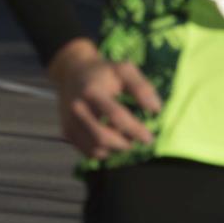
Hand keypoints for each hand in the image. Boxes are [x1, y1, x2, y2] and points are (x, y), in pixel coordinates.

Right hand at [47, 39, 161, 160]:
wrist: (72, 73)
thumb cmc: (103, 72)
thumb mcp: (124, 70)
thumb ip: (142, 88)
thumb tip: (156, 109)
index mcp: (92, 91)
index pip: (116, 116)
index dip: (135, 130)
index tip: (150, 138)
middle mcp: (77, 108)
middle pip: (103, 137)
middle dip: (126, 144)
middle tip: (140, 142)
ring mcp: (70, 122)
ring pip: (96, 148)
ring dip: (116, 149)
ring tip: (127, 139)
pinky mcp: (67, 132)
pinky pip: (89, 152)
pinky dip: (105, 151)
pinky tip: (113, 141)